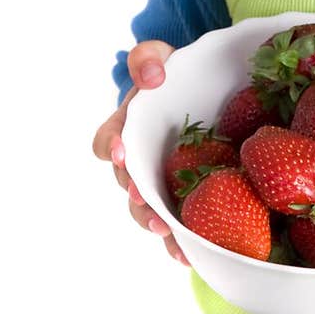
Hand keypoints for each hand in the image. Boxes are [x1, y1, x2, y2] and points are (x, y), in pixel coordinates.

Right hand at [92, 40, 189, 265]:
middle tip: (151, 209)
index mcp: (126, 129)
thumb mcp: (159, 58)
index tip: (122, 153)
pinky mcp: (185, 195)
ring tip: (170, 237)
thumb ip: (148, 59)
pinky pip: (179, 221)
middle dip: (137, 201)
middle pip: (128, 186)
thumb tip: (151, 77)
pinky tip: (190, 255)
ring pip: (149, 210)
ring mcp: (160, 180)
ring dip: (156, 225)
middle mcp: (138, 160)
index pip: (107, 142)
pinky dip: (180, 240)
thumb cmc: (174, 75)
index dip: (112, 149)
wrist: (206, 89)